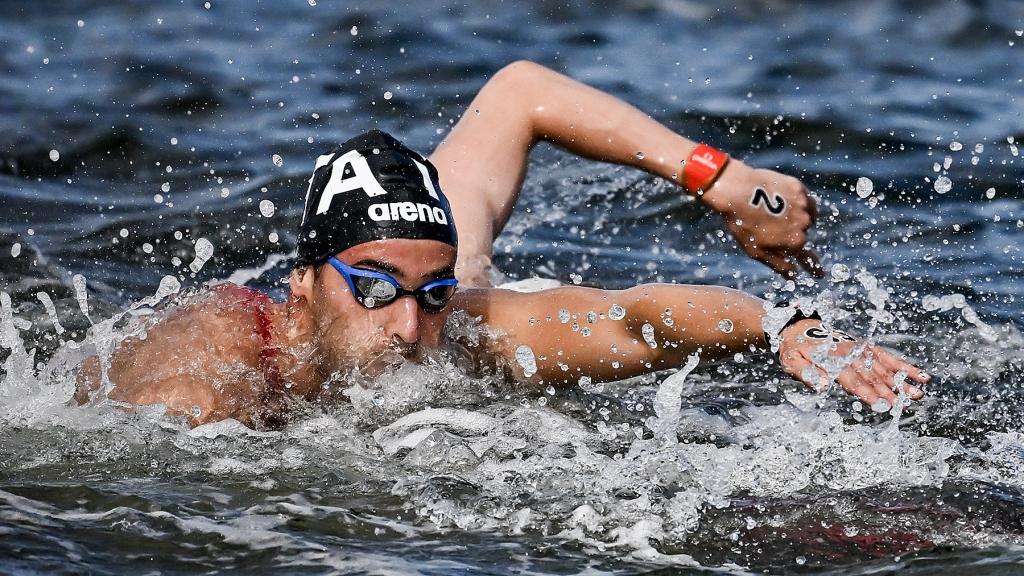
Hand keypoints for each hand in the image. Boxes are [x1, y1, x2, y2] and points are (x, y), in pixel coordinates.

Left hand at [701, 161, 822, 278]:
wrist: (736, 192)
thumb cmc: (743, 224)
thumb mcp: (757, 251)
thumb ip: (779, 265)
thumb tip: (795, 276)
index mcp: (795, 242)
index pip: (809, 259)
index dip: (814, 268)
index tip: (820, 274)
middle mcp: (804, 224)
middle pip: (801, 234)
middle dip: (789, 232)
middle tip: (768, 224)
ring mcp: (803, 205)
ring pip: (804, 215)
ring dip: (793, 216)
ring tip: (771, 211)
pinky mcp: (799, 188)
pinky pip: (803, 199)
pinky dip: (795, 202)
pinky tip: (781, 200)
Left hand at [777, 319, 928, 405]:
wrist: (799, 328)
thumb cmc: (794, 349)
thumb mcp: (791, 362)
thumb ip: (807, 374)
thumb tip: (823, 386)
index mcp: (832, 357)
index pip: (851, 378)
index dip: (866, 391)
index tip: (879, 404)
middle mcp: (850, 352)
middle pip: (871, 375)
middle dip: (888, 391)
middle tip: (903, 405)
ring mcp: (860, 349)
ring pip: (883, 367)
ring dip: (901, 382)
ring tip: (917, 395)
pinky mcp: (866, 348)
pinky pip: (887, 357)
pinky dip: (904, 366)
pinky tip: (920, 375)